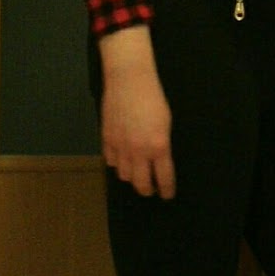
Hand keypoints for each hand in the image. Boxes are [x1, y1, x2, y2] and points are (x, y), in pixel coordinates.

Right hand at [98, 26, 175, 197]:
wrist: (129, 80)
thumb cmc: (153, 98)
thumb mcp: (166, 123)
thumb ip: (162, 145)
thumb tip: (160, 160)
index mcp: (159, 147)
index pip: (164, 178)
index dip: (167, 190)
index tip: (167, 195)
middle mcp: (138, 151)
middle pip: (141, 184)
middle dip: (147, 190)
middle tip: (151, 188)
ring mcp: (120, 147)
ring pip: (124, 175)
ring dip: (132, 176)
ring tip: (137, 172)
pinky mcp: (107, 139)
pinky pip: (110, 161)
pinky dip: (117, 163)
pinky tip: (122, 158)